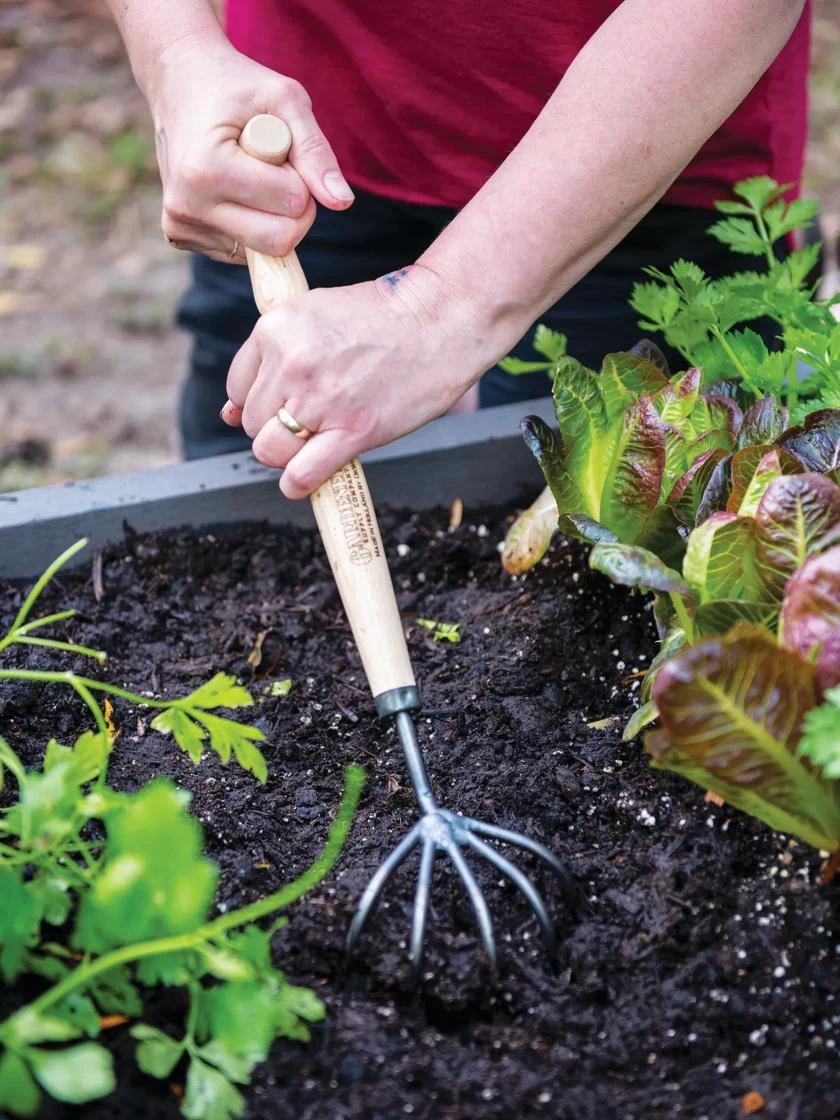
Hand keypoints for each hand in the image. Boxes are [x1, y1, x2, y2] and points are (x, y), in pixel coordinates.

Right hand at [147, 39, 353, 261]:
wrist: (176, 81)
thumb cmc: (235, 87)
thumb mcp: (284, 99)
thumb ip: (316, 150)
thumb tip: (342, 202)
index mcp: (207, 170)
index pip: (292, 204)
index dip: (300, 176)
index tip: (279, 147)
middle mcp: (187, 205)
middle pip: (279, 241)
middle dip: (293, 208)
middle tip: (274, 168)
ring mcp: (181, 225)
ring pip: (262, 251)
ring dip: (270, 214)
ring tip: (246, 171)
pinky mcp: (181, 236)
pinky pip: (243, 252)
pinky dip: (250, 224)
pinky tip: (231, 188)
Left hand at [221, 266, 490, 497]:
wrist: (441, 319)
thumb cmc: (383, 317)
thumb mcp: (316, 315)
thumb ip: (273, 357)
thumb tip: (228, 413)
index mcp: (276, 328)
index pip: (238, 387)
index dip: (260, 400)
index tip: (285, 401)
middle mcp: (291, 364)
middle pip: (252, 421)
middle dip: (274, 426)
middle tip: (310, 418)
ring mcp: (320, 400)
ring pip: (269, 450)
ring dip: (284, 455)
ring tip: (311, 444)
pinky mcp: (352, 430)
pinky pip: (302, 474)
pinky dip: (297, 484)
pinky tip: (303, 480)